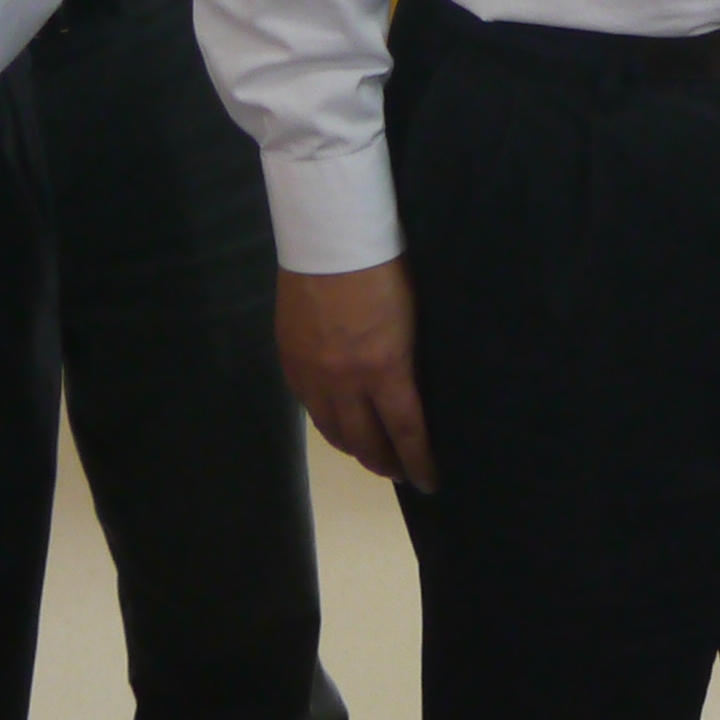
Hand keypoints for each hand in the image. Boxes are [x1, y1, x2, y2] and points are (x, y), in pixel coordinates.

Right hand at [279, 261, 434, 488]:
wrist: (329, 237)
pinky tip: (338, 424)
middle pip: (365, 442)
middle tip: (400, 472)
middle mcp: (345, 381)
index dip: (418, 462)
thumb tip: (410, 393)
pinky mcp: (289, 362)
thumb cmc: (385, 268)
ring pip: (332, 432)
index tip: (429, 482)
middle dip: (386, 463)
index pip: (406, 432)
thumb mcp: (411, 319)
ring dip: (354, 449)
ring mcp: (312, 374)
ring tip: (370, 454)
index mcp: (385, 368)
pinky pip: (309, 408)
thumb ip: (406, 361)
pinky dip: (328, 423)